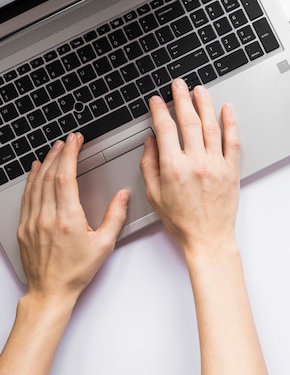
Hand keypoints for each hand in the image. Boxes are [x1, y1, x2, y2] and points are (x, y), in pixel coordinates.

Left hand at [17, 132, 129, 300]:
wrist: (50, 291)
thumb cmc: (76, 271)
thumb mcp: (104, 245)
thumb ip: (116, 217)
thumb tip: (123, 195)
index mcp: (67, 220)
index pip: (65, 177)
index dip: (70, 155)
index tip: (75, 142)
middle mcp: (46, 218)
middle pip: (49, 176)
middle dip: (60, 153)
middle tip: (68, 140)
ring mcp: (32, 222)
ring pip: (36, 184)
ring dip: (46, 163)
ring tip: (54, 149)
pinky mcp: (24, 227)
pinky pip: (27, 196)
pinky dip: (32, 180)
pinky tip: (36, 171)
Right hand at [140, 79, 240, 256]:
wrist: (208, 238)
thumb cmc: (181, 221)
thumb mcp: (154, 196)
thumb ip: (149, 165)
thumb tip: (150, 142)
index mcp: (173, 168)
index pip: (165, 129)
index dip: (159, 110)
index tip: (156, 101)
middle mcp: (196, 163)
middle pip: (188, 121)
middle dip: (181, 99)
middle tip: (178, 85)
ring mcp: (216, 165)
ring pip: (211, 126)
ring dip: (204, 104)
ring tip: (199, 90)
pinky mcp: (231, 170)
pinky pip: (233, 141)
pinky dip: (230, 123)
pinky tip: (226, 110)